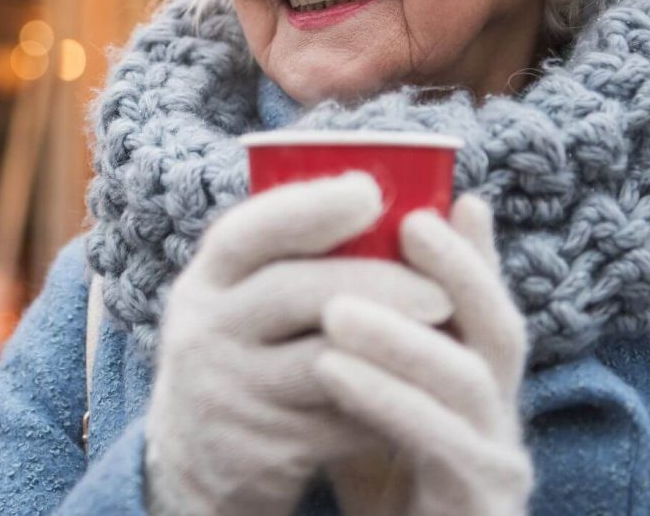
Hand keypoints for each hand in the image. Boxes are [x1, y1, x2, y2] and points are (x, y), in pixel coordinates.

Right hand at [144, 172, 453, 515]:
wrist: (199, 462)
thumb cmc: (248, 352)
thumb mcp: (242, 299)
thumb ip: (291, 255)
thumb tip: (379, 188)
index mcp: (206, 280)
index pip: (246, 233)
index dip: (308, 207)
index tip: (370, 191)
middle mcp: (204, 331)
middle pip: (292, 292)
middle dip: (376, 283)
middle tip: (442, 290)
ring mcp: (229, 393)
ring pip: (323, 362)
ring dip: (393, 349)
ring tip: (449, 340)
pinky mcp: (261, 448)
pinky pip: (339, 422)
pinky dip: (386, 403)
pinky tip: (421, 393)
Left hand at [314, 195, 532, 515]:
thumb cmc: (375, 490)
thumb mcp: (367, 405)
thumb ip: (362, 343)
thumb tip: (327, 263)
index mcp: (480, 391)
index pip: (489, 310)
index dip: (473, 255)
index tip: (443, 202)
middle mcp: (502, 423)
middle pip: (500, 332)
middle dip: (459, 272)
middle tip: (407, 226)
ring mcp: (498, 468)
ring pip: (469, 383)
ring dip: (403, 336)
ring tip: (336, 305)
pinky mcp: (481, 508)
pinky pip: (441, 446)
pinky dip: (387, 400)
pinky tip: (332, 369)